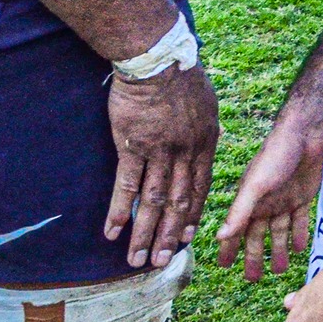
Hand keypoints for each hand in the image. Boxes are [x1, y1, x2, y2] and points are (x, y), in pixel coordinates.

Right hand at [105, 62, 219, 268]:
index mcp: (206, 144)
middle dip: (171, 235)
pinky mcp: (131, 148)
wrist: (159, 60)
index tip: (189, 237)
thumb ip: (206, 127)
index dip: (194, 215)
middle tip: (162, 262)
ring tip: (137, 259)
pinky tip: (112, 232)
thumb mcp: (207, 104)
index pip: (201, 188)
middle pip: (178, 202)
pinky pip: (125, 186)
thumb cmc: (183, 76)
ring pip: (153, 202)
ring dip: (145, 233)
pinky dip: (119, 212)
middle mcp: (186, 154)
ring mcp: (159, 153)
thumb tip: (210, 138)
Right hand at [216, 114, 322, 281]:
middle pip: (257, 236)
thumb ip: (240, 211)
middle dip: (255, 257)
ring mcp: (284, 201)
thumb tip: (221, 237)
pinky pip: (299, 221)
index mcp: (248, 202)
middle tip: (253, 279)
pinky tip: (300, 249)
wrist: (306, 134)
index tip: (223, 267)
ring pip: (279, 232)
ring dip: (279, 250)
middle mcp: (264, 204)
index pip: (235, 231)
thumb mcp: (256, 186)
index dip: (229, 249)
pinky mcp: (302, 197)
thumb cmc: (276, 156)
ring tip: (280, 271)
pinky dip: (299, 235)